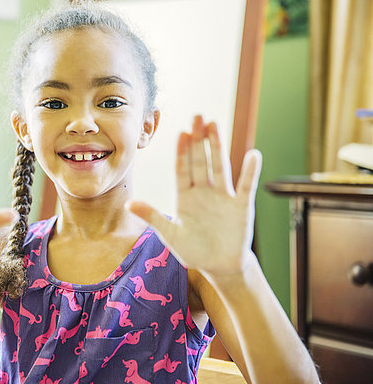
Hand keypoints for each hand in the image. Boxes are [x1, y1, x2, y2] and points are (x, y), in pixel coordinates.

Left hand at [126, 115, 261, 277]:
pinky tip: (253, 155)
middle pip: (200, 161)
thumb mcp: (170, 235)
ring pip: (220, 166)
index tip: (181, 132)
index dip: (182, 151)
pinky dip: (250, 171)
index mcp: (185, 197)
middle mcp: (204, 192)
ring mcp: (223, 197)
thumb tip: (129, 203)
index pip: (182, 169)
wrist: (220, 266)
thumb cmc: (193, 250)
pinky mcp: (241, 206)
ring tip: (216, 124)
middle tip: (198, 116)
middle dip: (198, 140)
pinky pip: (245, 186)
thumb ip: (153, 216)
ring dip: (218, 146)